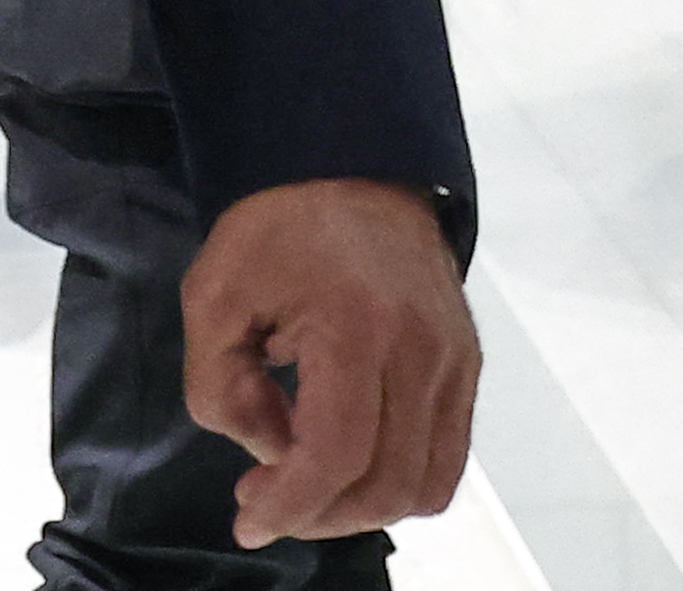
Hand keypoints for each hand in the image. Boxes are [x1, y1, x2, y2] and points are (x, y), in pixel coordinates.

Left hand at [181, 177, 478, 546]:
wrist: (355, 162)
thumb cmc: (278, 225)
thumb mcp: (215, 294)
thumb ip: (222, 387)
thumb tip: (268, 454)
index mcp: (357, 327)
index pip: (336, 455)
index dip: (290, 506)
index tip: (247, 520)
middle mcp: (423, 352)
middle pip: (385, 485)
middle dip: (319, 515)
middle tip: (265, 501)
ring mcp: (455, 361)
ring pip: (424, 485)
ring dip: (361, 508)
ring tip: (307, 483)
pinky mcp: (467, 365)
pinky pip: (447, 459)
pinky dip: (399, 481)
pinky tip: (350, 461)